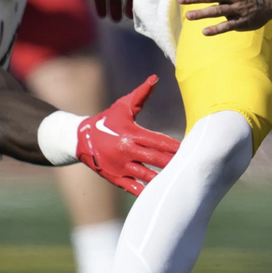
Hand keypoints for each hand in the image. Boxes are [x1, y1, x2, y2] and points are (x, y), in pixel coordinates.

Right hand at [76, 76, 179, 193]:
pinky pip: (134, 188)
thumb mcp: (123, 107)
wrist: (81, 139)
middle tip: (191, 167)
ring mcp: (121, 167)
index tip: (189, 149)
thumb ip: (141, 94)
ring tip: (179, 181)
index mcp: (131, 134)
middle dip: (173, 163)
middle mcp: (127, 151)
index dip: (175, 147)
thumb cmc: (107, 120)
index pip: (158, 141)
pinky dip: (146, 191)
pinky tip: (160, 194)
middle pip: (156, 160)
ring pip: (147, 176)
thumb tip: (155, 78)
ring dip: (163, 179)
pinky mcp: (116, 178)